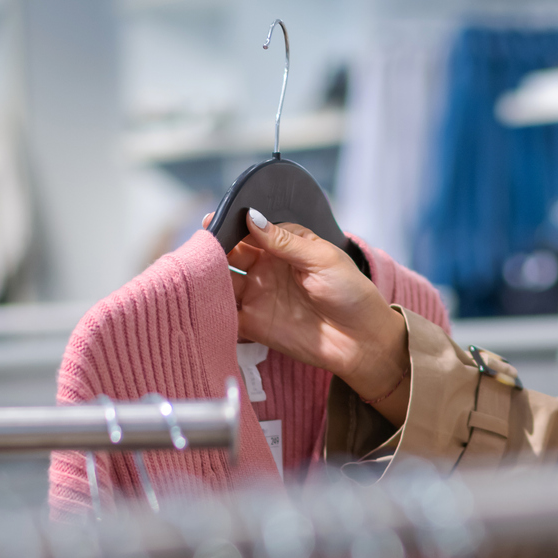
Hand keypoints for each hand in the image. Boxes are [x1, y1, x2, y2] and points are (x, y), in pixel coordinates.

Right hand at [214, 209, 411, 424]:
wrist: (362, 341)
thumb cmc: (351, 293)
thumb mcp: (322, 259)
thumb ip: (284, 241)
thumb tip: (252, 216)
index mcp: (283, 245)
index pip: (248, 228)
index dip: (229, 223)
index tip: (213, 222)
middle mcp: (265, 267)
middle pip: (228, 253)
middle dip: (212, 249)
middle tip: (200, 249)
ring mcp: (257, 294)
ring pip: (221, 282)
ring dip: (207, 278)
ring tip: (195, 274)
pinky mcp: (253, 324)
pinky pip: (224, 314)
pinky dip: (211, 309)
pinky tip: (204, 303)